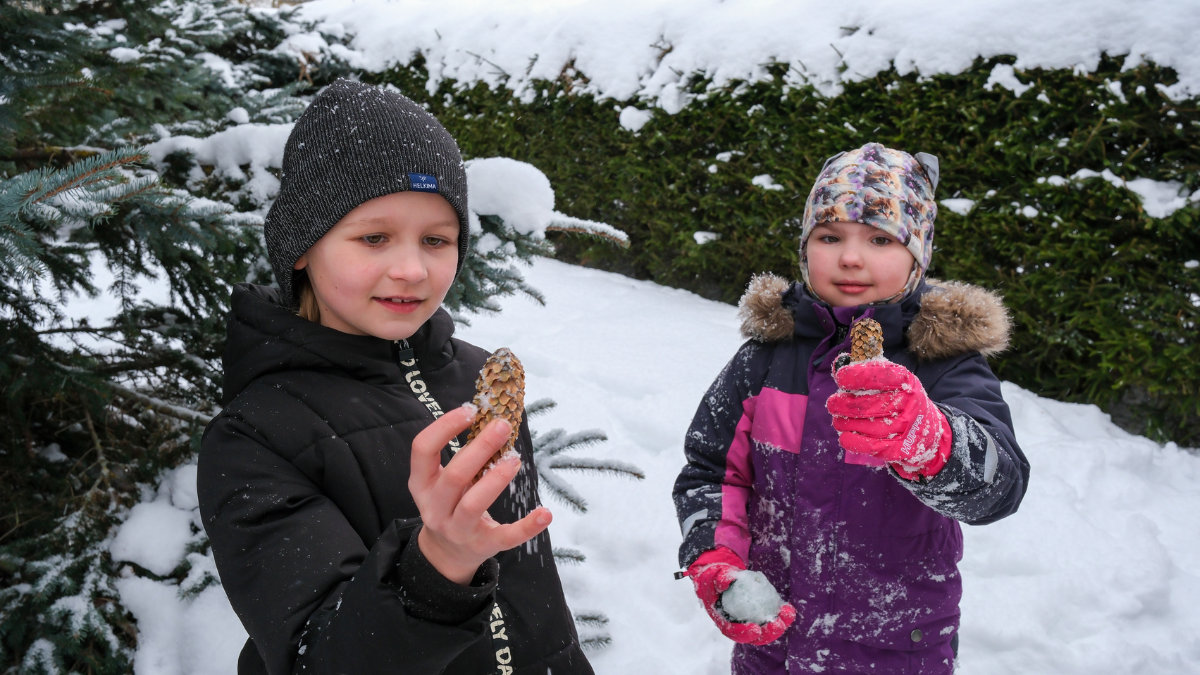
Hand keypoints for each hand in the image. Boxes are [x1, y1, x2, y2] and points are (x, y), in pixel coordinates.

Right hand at [409, 405, 551, 584]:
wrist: (447, 554)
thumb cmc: (450, 504)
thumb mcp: (442, 482)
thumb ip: (461, 457)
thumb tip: (493, 421)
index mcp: (421, 484)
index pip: (423, 449)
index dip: (444, 427)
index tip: (471, 410)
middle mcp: (434, 507)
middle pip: (454, 475)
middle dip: (480, 448)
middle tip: (502, 426)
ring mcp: (457, 529)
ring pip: (473, 504)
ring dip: (496, 479)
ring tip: (514, 459)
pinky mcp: (483, 545)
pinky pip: (506, 537)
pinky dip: (527, 526)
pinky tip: (545, 513)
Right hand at [688, 547, 795, 645]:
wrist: (722, 577)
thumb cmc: (714, 577)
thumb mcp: (713, 575)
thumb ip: (720, 578)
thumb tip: (727, 581)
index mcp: (723, 621)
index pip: (733, 632)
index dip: (744, 633)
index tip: (755, 628)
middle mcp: (737, 625)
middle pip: (754, 637)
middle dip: (768, 633)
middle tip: (778, 624)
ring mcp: (749, 621)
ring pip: (766, 630)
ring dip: (779, 625)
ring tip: (788, 613)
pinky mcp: (759, 615)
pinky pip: (770, 617)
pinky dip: (780, 614)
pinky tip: (788, 607)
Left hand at [827, 359, 951, 478]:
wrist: (927, 430)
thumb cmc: (902, 400)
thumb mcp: (895, 381)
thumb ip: (869, 372)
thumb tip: (838, 365)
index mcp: (907, 382)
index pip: (882, 376)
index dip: (858, 375)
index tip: (841, 377)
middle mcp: (908, 404)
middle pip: (869, 405)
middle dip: (844, 404)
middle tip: (832, 403)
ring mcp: (906, 428)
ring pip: (867, 426)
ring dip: (844, 422)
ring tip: (837, 419)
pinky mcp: (900, 449)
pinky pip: (871, 445)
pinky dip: (852, 440)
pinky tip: (844, 435)